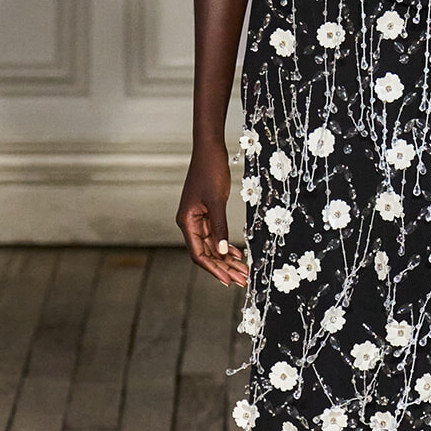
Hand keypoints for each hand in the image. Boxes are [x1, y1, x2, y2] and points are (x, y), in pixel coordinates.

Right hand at [176, 142, 248, 286]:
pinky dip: (226, 245)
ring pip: (213, 246)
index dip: (213, 269)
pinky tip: (237, 254)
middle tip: (242, 281)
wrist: (210, 149)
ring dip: (227, 259)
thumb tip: (223, 252)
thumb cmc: (210, 170)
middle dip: (224, 268)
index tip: (227, 281)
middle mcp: (190, 223)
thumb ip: (219, 227)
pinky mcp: (206, 213)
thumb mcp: (217, 200)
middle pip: (207, 253)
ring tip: (243, 272)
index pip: (198, 254)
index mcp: (187, 221)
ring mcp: (198, 219)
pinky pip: (215, 235)